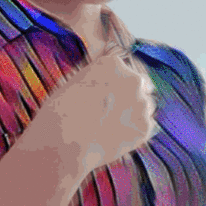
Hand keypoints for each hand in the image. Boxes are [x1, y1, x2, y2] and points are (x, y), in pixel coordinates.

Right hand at [41, 47, 156, 171]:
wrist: (65, 142)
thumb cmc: (60, 112)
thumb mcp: (74, 83)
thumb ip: (96, 80)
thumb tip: (104, 88)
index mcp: (113, 63)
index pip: (121, 71)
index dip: (112, 86)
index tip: (103, 97)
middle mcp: (132, 79)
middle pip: (137, 87)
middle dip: (127, 98)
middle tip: (110, 114)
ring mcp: (142, 104)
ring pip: (144, 107)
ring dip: (133, 115)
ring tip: (111, 128)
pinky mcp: (145, 127)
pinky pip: (144, 128)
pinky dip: (133, 134)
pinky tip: (115, 139)